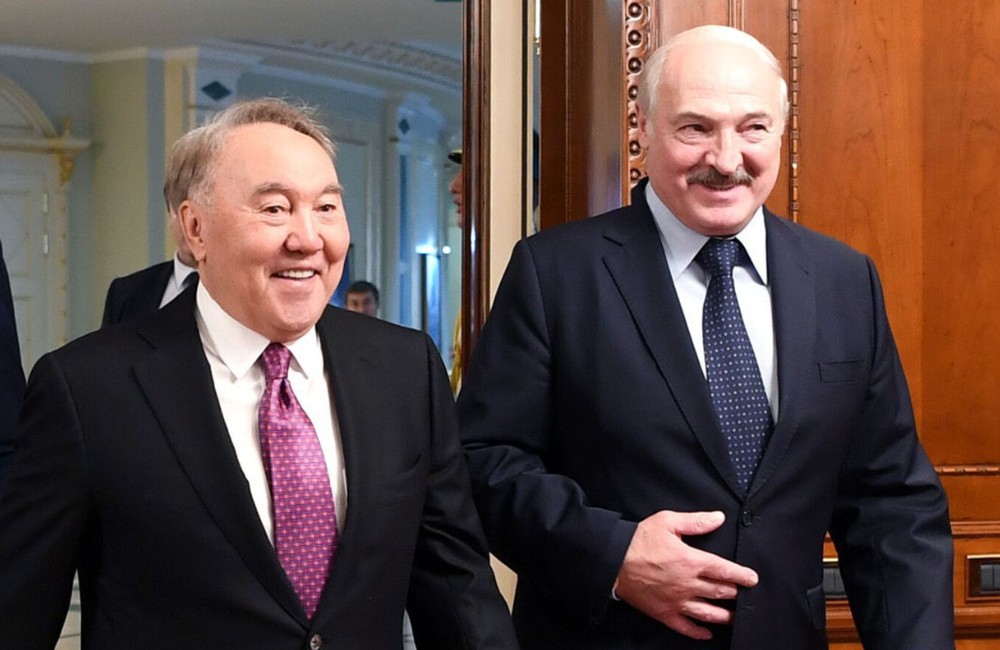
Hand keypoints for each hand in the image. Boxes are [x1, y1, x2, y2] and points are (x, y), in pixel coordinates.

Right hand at [613, 510, 757, 640]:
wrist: (614, 560)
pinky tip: (707, 633)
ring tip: (734, 617)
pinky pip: (686, 627)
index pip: (724, 570)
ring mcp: (677, 601)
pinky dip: (699, 632)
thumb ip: (695, 522)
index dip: (742, 575)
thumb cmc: (639, 540)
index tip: (752, 579)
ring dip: (725, 616)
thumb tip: (718, 518)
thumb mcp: (667, 522)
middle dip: (735, 594)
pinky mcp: (664, 613)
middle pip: (720, 592)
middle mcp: (688, 584)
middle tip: (744, 595)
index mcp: (691, 561)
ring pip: (708, 613)